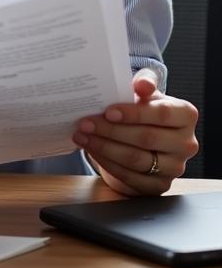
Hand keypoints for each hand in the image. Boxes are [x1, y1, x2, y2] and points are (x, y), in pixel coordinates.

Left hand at [72, 69, 198, 195]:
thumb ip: (144, 83)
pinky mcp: (159, 185)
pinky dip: (106, 162)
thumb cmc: (143, 109)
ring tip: (82, 135)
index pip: (161, 114)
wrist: (143, 135)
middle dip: (111, 131)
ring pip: (136, 159)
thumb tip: (141, 84)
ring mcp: (175, 168)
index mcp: (185, 116)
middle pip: (146, 138)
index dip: (133, 113)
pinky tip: (91, 150)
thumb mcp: (145, 91)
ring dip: (104, 147)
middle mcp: (186, 143)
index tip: (108, 111)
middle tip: (85, 123)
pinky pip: (130, 176)